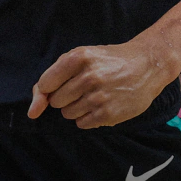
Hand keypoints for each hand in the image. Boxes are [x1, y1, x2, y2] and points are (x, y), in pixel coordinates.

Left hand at [28, 36, 175, 128]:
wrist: (146, 65)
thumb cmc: (109, 61)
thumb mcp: (83, 56)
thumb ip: (54, 76)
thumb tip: (33, 109)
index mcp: (79, 58)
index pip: (45, 84)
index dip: (49, 88)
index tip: (59, 86)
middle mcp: (88, 77)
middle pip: (56, 101)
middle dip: (64, 97)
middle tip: (82, 88)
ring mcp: (99, 97)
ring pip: (68, 114)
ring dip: (76, 108)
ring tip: (94, 96)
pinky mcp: (108, 114)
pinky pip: (82, 124)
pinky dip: (87, 118)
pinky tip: (100, 105)